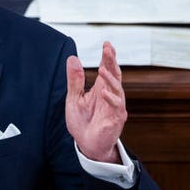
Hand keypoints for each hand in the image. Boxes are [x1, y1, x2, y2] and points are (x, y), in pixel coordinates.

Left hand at [65, 41, 126, 162]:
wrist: (86, 145)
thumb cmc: (82, 122)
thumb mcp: (74, 98)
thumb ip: (75, 80)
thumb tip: (73, 58)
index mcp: (100, 89)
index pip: (106, 69)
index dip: (107, 57)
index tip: (106, 44)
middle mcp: (110, 95)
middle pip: (114, 75)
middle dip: (112, 62)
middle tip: (108, 49)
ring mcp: (115, 107)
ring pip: (117, 89)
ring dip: (111, 79)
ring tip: (103, 69)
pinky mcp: (116, 119)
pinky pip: (116, 107)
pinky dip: (111, 99)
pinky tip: (104, 93)